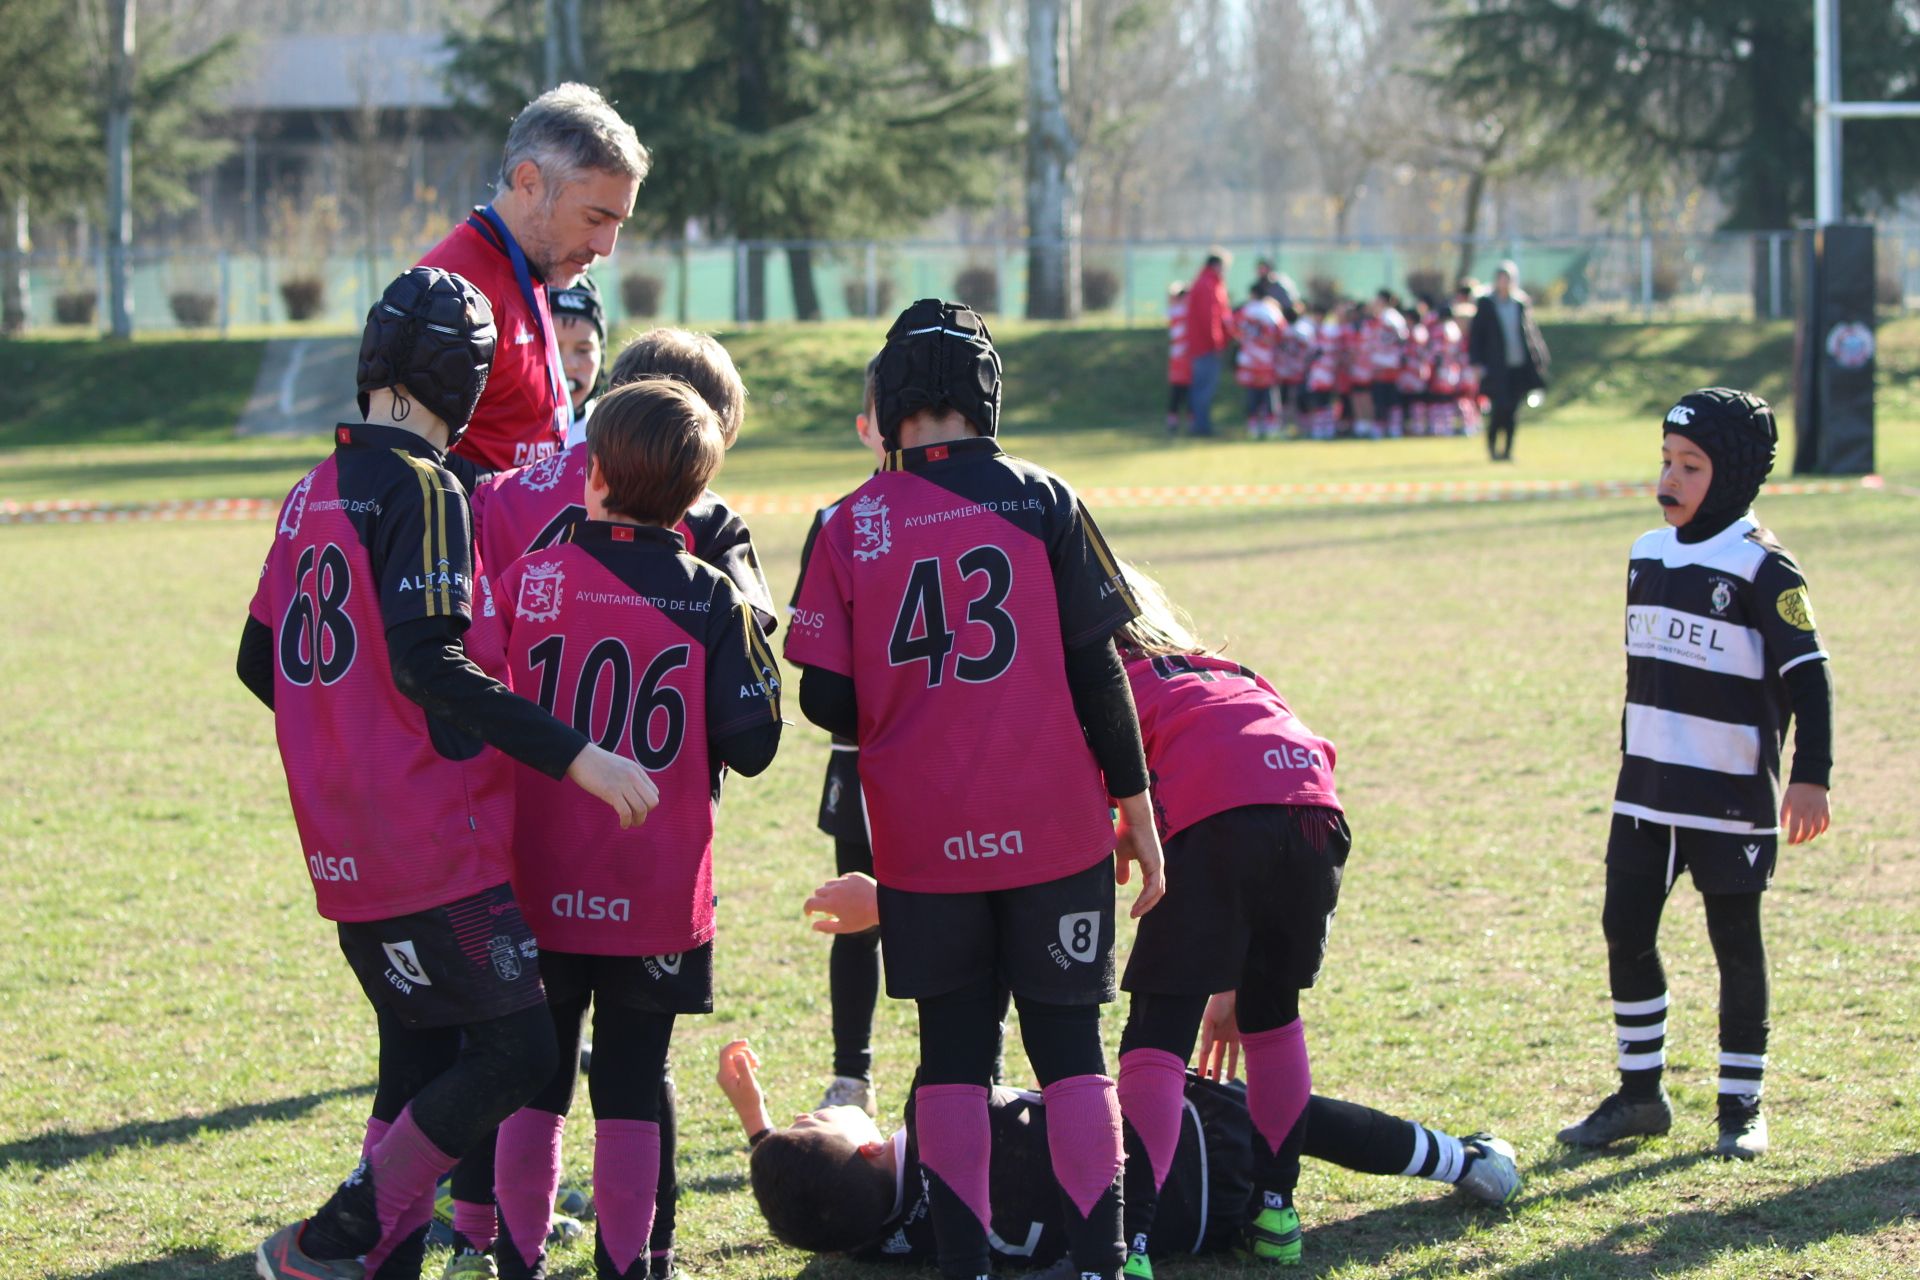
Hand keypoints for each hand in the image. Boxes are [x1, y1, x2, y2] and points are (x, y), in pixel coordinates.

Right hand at [565, 744, 658, 827]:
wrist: (579, 755)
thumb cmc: (594, 763)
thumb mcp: (619, 766)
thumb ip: (628, 778)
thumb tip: (632, 795)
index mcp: (636, 770)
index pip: (654, 792)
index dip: (647, 803)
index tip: (636, 808)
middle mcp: (633, 776)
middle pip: (652, 802)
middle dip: (645, 813)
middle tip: (634, 817)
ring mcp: (623, 784)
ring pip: (642, 809)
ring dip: (637, 821)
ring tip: (629, 823)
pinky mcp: (611, 792)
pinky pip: (626, 812)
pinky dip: (626, 822)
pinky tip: (622, 824)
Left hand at [716, 1039, 772, 1137]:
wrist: (751, 1112)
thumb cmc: (751, 1099)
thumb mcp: (749, 1083)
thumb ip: (743, 1069)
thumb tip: (737, 1055)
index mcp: (724, 1075)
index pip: (725, 1053)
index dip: (735, 1044)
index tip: (747, 1042)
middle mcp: (723, 1074)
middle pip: (731, 1053)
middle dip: (744, 1052)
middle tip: (756, 1061)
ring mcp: (727, 1075)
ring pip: (736, 1056)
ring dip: (748, 1057)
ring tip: (758, 1066)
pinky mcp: (733, 1076)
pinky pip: (738, 1062)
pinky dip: (748, 1061)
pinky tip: (756, 1068)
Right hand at [805, 872, 879, 932]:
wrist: (883, 904)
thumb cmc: (863, 919)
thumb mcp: (844, 927)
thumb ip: (827, 927)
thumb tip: (813, 926)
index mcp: (830, 904)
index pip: (810, 903)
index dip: (807, 909)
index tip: (810, 913)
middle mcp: (835, 890)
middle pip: (818, 892)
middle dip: (820, 901)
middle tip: (831, 909)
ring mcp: (844, 881)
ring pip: (829, 884)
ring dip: (830, 892)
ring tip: (841, 901)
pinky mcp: (853, 875)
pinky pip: (841, 879)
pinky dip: (842, 886)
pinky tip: (852, 894)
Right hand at [1112, 792, 1165, 917]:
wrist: (1133, 818)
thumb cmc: (1128, 832)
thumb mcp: (1122, 855)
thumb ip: (1123, 869)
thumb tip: (1122, 883)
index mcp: (1152, 865)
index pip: (1152, 886)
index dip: (1145, 899)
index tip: (1134, 909)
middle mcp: (1157, 867)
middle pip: (1157, 892)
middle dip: (1147, 906)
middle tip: (1135, 914)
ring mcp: (1158, 866)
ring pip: (1157, 892)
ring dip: (1146, 905)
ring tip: (1134, 913)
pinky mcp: (1155, 865)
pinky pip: (1152, 888)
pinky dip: (1146, 899)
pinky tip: (1137, 905)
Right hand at [1197, 992, 1240, 1081]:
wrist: (1235, 991)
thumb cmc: (1219, 1002)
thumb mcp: (1210, 1019)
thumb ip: (1207, 1036)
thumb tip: (1205, 1052)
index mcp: (1210, 1032)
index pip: (1206, 1052)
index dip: (1203, 1064)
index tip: (1200, 1076)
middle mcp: (1220, 1035)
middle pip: (1218, 1056)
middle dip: (1215, 1068)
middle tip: (1214, 1083)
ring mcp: (1231, 1034)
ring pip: (1230, 1054)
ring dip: (1230, 1066)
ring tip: (1229, 1079)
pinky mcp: (1242, 1032)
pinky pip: (1242, 1048)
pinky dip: (1242, 1057)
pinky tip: (1244, 1067)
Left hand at [1782, 783, 1830, 844]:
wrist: (1810, 778)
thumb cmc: (1795, 790)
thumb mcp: (1786, 800)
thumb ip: (1783, 813)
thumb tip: (1783, 827)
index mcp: (1797, 808)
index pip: (1795, 827)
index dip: (1793, 837)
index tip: (1790, 843)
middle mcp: (1808, 810)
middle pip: (1807, 830)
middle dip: (1802, 839)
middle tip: (1797, 842)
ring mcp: (1818, 809)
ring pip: (1817, 827)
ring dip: (1812, 836)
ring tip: (1807, 838)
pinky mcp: (1826, 808)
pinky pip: (1827, 821)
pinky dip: (1824, 828)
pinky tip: (1819, 833)